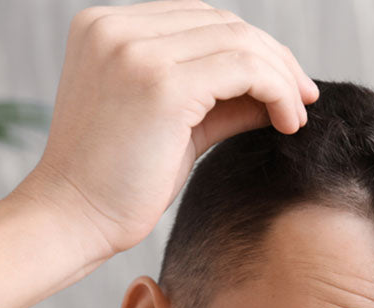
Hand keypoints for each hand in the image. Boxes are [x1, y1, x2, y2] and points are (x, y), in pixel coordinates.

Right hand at [13, 1, 317, 258]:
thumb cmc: (116, 183)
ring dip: (281, 77)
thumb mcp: (172, 125)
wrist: (70, 221)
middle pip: (222, 23)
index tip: (285, 85)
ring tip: (296, 116)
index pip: (199, 18)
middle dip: (273, 58)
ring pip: (240, 42)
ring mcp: (134, 51)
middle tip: (304, 98)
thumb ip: (218, 97)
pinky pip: (244, 69)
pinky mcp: (160, 83)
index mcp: (104, 26)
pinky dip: (277, 91)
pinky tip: (288, 123)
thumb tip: (280, 88)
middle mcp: (114, 28)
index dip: (249, 47)